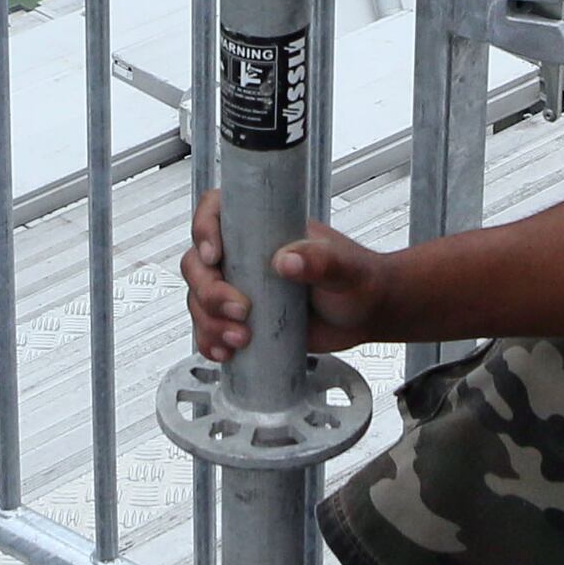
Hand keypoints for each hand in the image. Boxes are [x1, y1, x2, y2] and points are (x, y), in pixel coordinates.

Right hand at [184, 192, 391, 359]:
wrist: (365, 315)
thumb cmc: (358, 279)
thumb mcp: (344, 267)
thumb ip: (321, 260)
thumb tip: (286, 260)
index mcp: (262, 228)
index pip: (216, 212)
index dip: (204, 230)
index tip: (214, 256)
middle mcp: (244, 255)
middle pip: (197, 264)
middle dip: (209, 291)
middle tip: (241, 311)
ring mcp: (240, 288)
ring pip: (199, 300)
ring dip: (210, 322)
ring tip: (241, 339)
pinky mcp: (242, 320)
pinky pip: (210, 329)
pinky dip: (210, 341)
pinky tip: (225, 352)